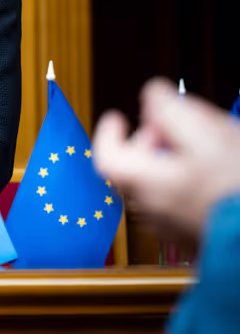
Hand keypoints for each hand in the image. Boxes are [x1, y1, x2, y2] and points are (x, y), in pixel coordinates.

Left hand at [92, 78, 239, 240]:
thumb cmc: (238, 189)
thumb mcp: (208, 136)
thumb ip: (172, 111)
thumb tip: (153, 95)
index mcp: (146, 183)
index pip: (106, 156)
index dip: (108, 132)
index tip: (119, 116)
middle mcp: (151, 210)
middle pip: (131, 169)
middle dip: (146, 142)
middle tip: (169, 128)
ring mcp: (171, 228)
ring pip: (155, 187)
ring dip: (166, 163)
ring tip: (199, 150)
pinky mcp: (193, 238)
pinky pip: (176, 204)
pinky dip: (182, 184)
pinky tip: (210, 175)